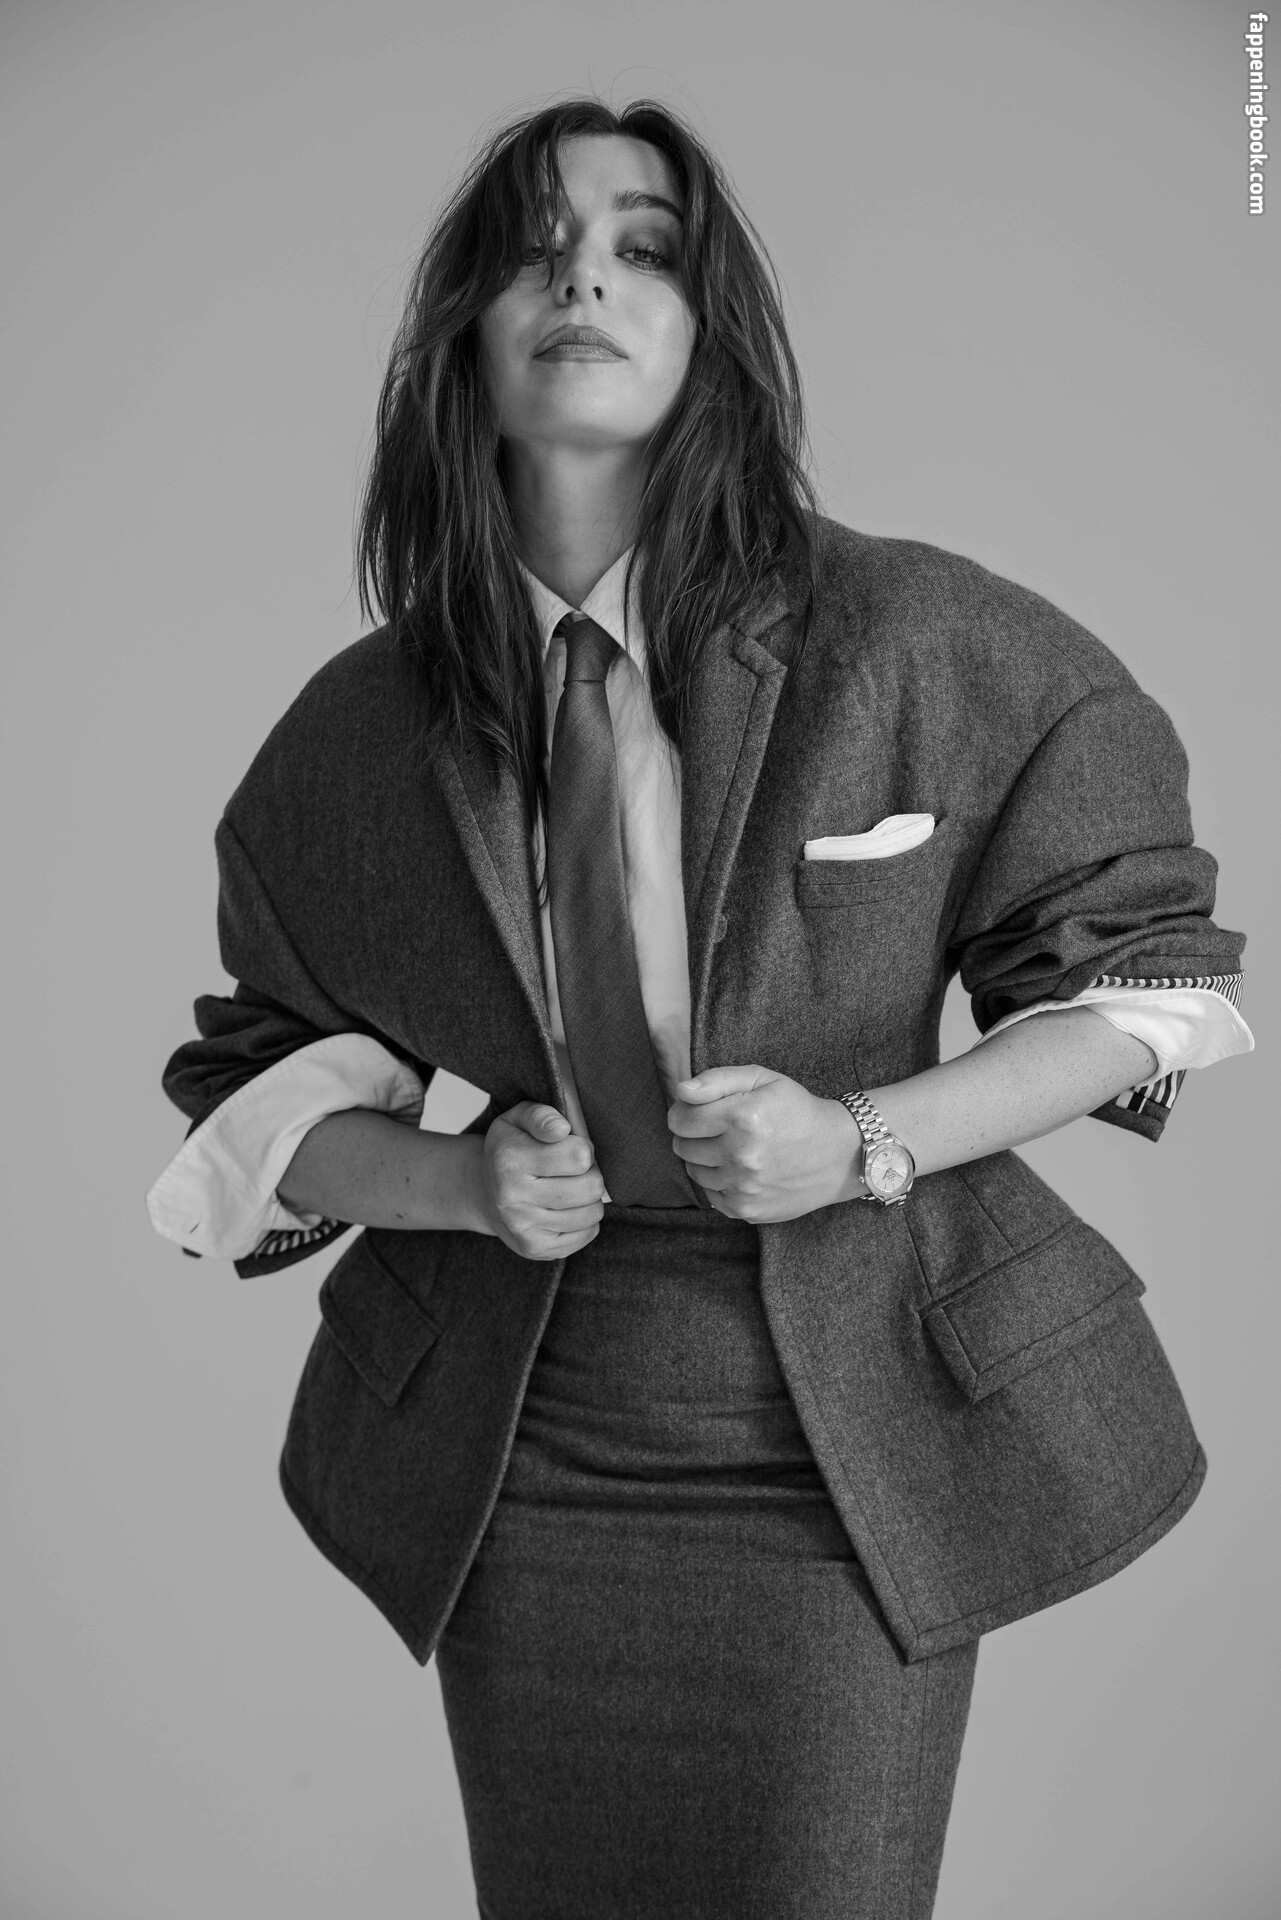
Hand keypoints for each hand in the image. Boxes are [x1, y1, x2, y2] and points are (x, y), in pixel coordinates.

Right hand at [480, 1101, 608, 1259]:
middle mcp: (512, 1197)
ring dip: (589, 1199)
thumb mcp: (518, 1118)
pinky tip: (567, 1209)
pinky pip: (587, 1234)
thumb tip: (562, 1129)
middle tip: (574, 1171)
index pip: (580, 1155)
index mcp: (510, 1159)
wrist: (483, 1192)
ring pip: (592, 1213)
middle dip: (591, 1174)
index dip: (582, 1148)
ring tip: (570, 1189)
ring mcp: (522, 1227)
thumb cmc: (510, 1149)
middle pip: (591, 1186)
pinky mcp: (535, 1249)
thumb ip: (542, 1114)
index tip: (568, 1148)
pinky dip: (585, 1221)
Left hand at [668, 1065, 862, 1223]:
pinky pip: (710, 1196)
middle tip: (719, 1129)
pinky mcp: (747, 1210)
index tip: (697, 1111)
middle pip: (682, 1147)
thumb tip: (680, 1091)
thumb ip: (716, 1080)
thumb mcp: (763, 1079)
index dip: (684, 1112)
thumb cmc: (797, 1110)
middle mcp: (741, 1156)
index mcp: (743, 1117)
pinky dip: (720, 1182)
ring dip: (705, 1159)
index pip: (679, 1119)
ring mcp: (743, 1187)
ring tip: (732, 1149)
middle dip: (694, 1135)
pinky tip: (742, 1170)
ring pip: (694, 1172)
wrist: (839, 1154)